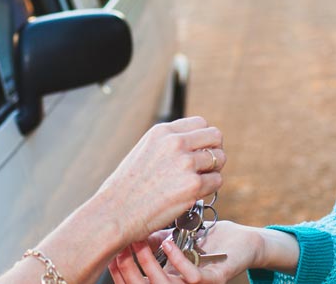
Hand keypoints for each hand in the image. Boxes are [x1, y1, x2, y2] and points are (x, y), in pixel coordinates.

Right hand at [89, 116, 225, 238]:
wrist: (116, 212)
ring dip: (212, 171)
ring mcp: (186, 164)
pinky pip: (217, 181)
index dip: (203, 139)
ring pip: (219, 159)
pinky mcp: (193, 186)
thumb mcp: (144, 151)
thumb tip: (195, 146)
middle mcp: (176, 143)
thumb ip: (168, 144)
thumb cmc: (127, 187)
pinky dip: (209, 189)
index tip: (199, 152)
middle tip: (205, 167)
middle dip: (214, 151)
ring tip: (196, 182)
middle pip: (216, 137)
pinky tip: (194, 194)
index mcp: (162, 132)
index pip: (200, 123)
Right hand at [107, 222, 267, 283]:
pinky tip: (168, 242)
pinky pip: (192, 277)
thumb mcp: (176, 237)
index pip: (139, 283)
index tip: (110, 253)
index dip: (121, 273)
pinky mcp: (215, 278)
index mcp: (169, 278)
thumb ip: (155, 238)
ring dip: (149, 265)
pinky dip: (177, 261)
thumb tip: (131, 232)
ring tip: (140, 244)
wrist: (244, 242)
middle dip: (129, 271)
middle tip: (120, 249)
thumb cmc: (210, 240)